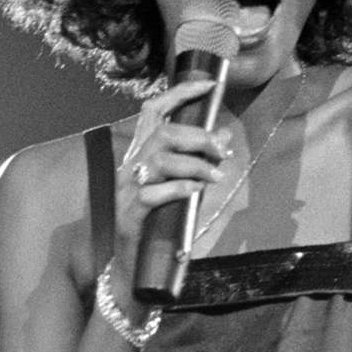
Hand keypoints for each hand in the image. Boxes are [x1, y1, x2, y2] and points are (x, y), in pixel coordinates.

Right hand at [109, 76, 234, 284]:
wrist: (131, 267)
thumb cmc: (157, 225)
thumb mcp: (181, 187)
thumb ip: (198, 162)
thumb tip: (224, 135)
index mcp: (140, 155)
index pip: (154, 111)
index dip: (180, 93)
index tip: (210, 85)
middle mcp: (130, 166)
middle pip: (163, 133)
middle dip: (198, 137)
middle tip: (222, 151)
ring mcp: (128, 189)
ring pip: (160, 160)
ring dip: (195, 165)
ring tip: (215, 177)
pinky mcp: (130, 213)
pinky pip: (155, 194)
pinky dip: (181, 188)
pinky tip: (197, 192)